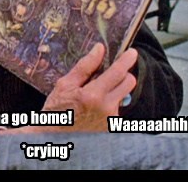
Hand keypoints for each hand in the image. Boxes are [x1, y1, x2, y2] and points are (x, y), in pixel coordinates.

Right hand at [0, 43, 136, 135]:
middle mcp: (107, 109)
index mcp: (93, 95)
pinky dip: (109, 103)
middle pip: (128, 83)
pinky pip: (117, 108)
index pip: (117, 72)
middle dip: (124, 74)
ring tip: (94, 96)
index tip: (132, 52)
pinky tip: (94, 108)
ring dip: (114, 90)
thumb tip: (99, 49)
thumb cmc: (57, 111)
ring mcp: (111, 120)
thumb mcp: (65, 84)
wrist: (54, 139)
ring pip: (122, 95)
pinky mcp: (112, 128)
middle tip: (112, 72)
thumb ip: (85, 66)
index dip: (126, 60)